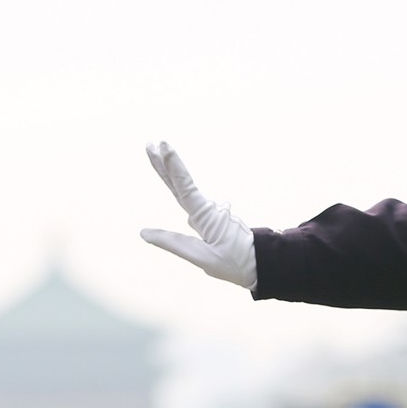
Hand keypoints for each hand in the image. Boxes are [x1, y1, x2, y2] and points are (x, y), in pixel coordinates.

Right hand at [139, 142, 258, 289]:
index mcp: (205, 217)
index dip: (173, 166)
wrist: (262, 263)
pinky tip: (187, 205)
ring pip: (185, 192)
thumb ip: (173, 243)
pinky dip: (184, 197)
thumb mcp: (202, 258)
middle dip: (165, 164)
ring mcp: (210, 212)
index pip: (185, 188)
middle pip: (180, 184)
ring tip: (158, 151)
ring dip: (171, 174)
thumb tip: (144, 232)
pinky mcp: (212, 219)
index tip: (164, 147)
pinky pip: (193, 205)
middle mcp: (207, 209)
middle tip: (151, 144)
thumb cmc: (234, 263)